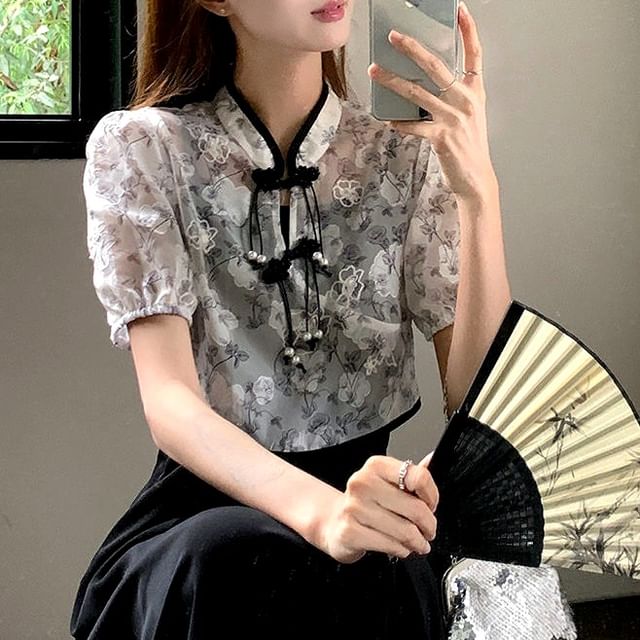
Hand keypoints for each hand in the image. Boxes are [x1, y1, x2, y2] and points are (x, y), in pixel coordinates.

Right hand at [315, 454, 438, 563]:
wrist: (335, 521)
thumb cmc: (368, 502)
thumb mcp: (389, 482)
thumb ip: (412, 474)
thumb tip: (432, 459)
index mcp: (376, 466)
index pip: (418, 476)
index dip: (432, 495)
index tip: (431, 505)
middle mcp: (363, 483)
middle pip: (415, 507)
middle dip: (429, 525)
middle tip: (428, 531)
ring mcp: (354, 508)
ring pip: (405, 531)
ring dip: (417, 542)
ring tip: (417, 542)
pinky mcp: (350, 532)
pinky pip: (390, 545)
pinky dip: (401, 550)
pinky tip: (399, 547)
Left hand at [368, 1, 498, 203]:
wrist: (475, 178)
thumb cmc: (469, 146)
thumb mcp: (469, 116)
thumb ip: (453, 96)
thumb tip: (423, 83)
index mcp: (474, 92)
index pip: (475, 54)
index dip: (468, 30)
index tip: (460, 10)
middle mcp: (465, 101)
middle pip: (437, 66)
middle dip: (412, 49)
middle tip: (393, 37)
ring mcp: (453, 118)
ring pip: (417, 93)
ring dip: (392, 81)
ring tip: (375, 71)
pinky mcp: (440, 137)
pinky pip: (413, 125)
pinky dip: (399, 122)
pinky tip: (387, 119)